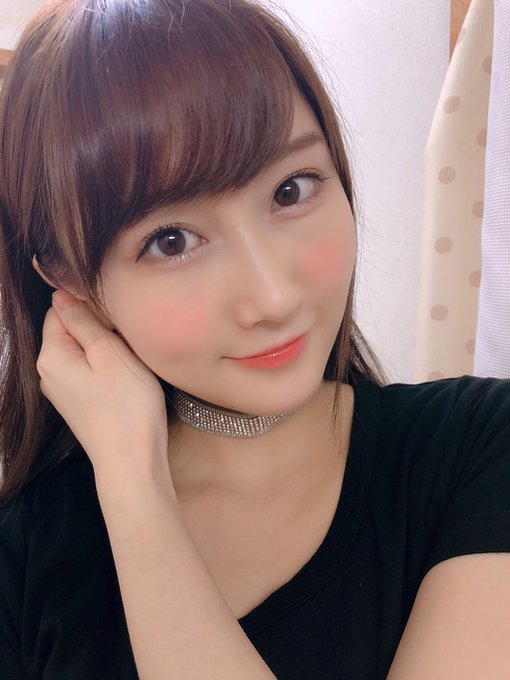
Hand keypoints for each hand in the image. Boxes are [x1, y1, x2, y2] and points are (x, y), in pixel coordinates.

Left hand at [37, 289, 169, 475]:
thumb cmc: (126, 407)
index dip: (89, 305)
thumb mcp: (109, 353)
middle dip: (98, 327)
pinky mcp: (79, 403)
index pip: (60, 310)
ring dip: (104, 348)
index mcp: (51, 356)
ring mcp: (62, 390)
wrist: (133, 460)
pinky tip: (124, 377)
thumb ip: (83, 321)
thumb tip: (61, 294)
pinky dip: (106, 367)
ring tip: (129, 357)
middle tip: (127, 338)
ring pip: (82, 351)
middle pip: (69, 331)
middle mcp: (48, 373)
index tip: (116, 316)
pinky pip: (88, 371)